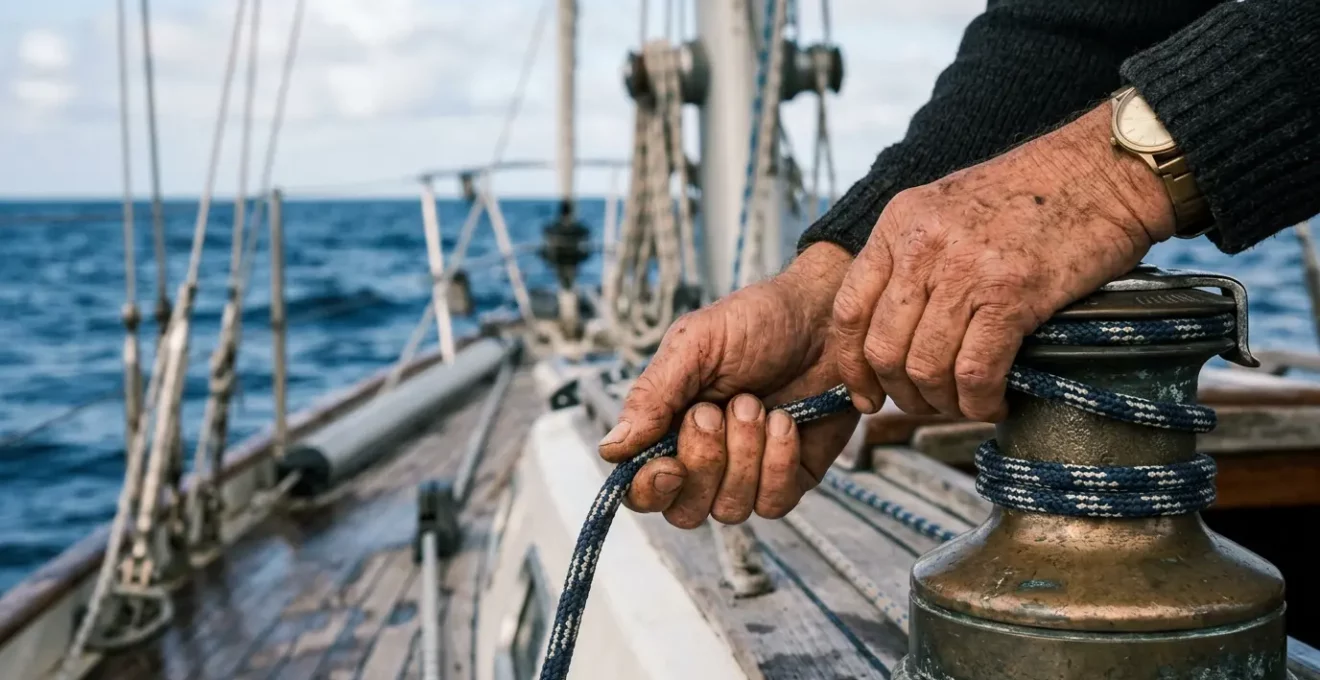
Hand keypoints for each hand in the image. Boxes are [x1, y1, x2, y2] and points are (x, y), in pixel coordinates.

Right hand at [599, 243, 859, 527]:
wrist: (827, 315)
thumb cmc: (757, 322)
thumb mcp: (695, 346)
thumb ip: (652, 396)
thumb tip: (612, 449)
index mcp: (669, 428)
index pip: (643, 489)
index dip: (650, 490)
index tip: (669, 466)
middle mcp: (705, 460)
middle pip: (684, 510)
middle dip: (703, 461)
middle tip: (717, 410)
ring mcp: (749, 473)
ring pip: (730, 508)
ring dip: (744, 454)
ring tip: (756, 405)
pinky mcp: (791, 478)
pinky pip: (774, 502)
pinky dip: (778, 461)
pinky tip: (786, 422)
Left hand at [833, 103, 1176, 420]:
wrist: (1103, 170)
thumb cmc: (1033, 196)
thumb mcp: (947, 208)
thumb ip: (912, 259)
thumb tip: (892, 332)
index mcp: (898, 224)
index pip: (848, 310)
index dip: (851, 366)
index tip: (867, 394)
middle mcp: (921, 246)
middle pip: (883, 349)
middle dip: (902, 393)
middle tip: (927, 404)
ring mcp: (965, 270)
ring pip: (926, 367)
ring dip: (943, 402)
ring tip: (965, 403)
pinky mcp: (1012, 295)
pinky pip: (974, 372)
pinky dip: (980, 401)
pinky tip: (995, 402)